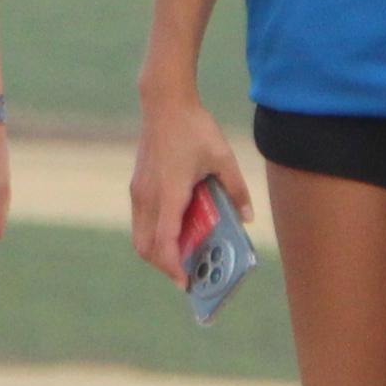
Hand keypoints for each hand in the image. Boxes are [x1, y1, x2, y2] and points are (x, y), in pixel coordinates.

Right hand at [127, 92, 251, 274]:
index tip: (186, 282)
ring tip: (182, 256)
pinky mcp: (138, 185)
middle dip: (164, 266)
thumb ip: (237, 189)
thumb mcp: (223, 158)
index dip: (173, 267)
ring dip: (157, 251)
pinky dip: (154, 234)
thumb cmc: (194, 128)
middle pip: (146, 247)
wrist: (164, 102)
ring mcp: (139, 191)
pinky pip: (141, 221)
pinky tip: (176, 229)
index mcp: (169, 193)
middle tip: (186, 274)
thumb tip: (248, 217)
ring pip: (140, 236)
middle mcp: (148, 196)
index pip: (165, 242)